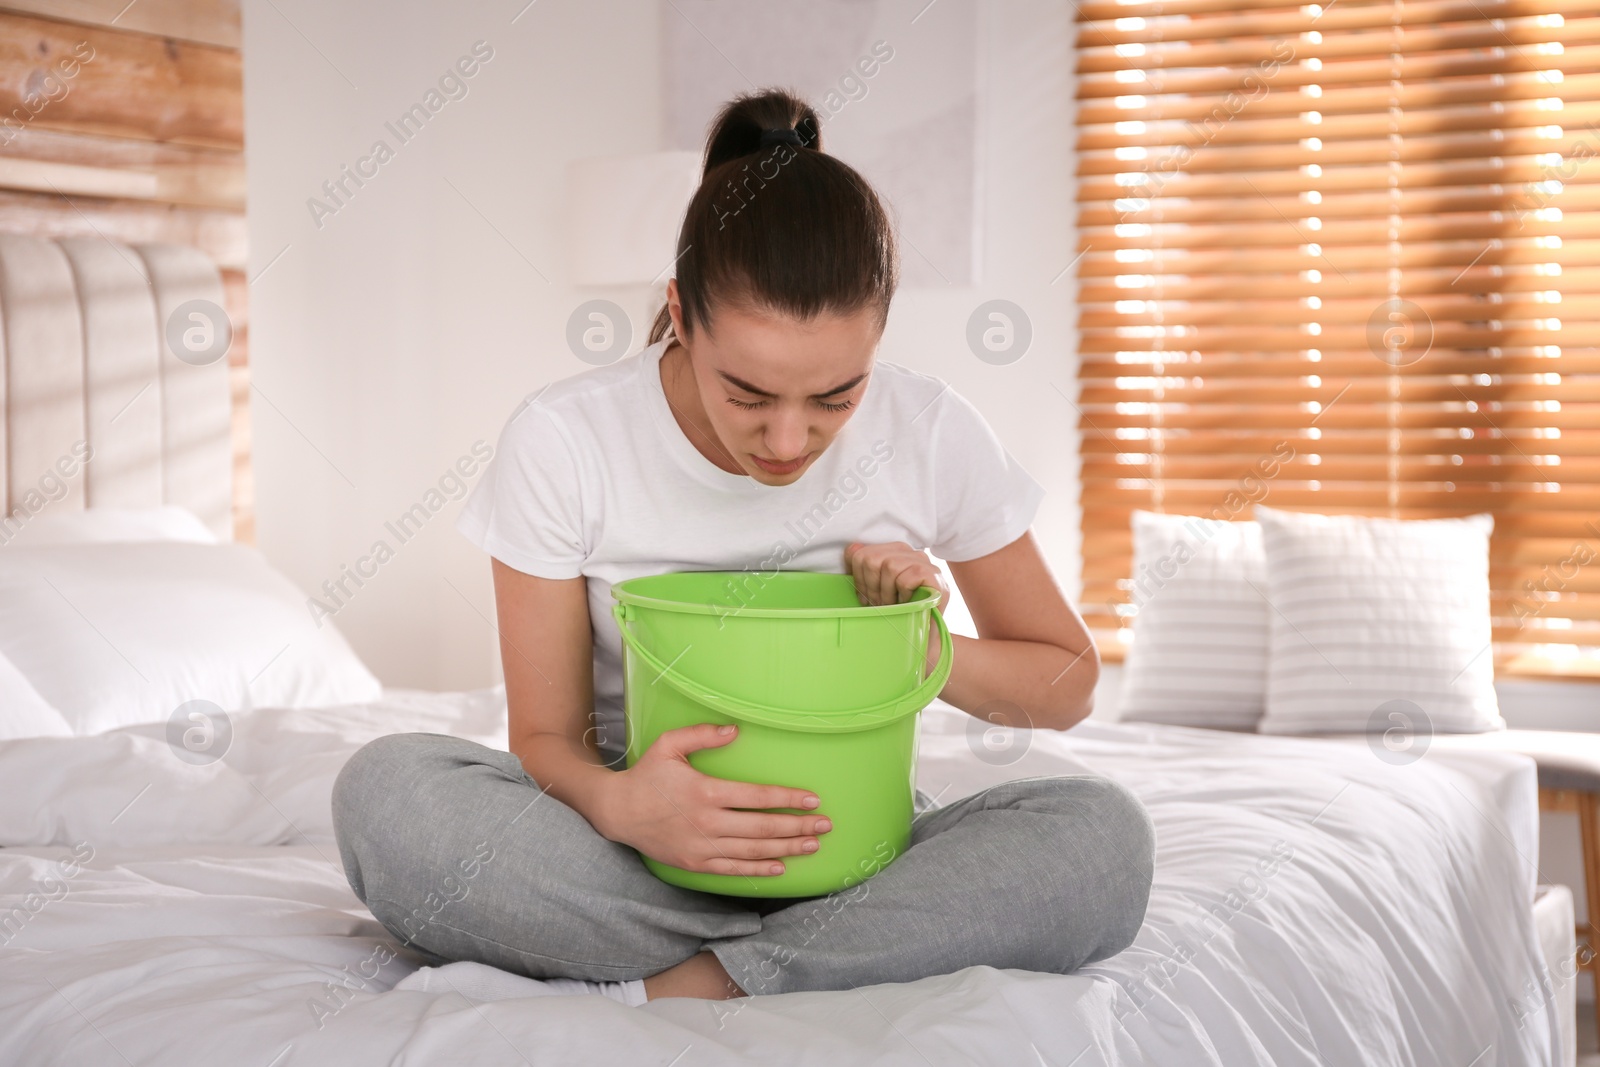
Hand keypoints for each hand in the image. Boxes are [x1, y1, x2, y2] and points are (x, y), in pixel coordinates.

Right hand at [599, 723, 833, 876]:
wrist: (618, 812)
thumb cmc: (647, 775)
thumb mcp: (669, 745)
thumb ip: (702, 735)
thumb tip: (735, 730)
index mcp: (705, 791)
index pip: (758, 797)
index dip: (788, 799)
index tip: (813, 800)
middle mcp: (708, 822)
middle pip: (763, 827)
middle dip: (798, 826)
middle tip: (825, 825)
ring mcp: (702, 846)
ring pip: (753, 851)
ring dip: (787, 848)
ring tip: (812, 845)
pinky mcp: (695, 864)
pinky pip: (733, 870)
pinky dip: (759, 870)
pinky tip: (780, 866)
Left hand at [844, 541, 950, 613]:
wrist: (925, 635)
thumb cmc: (900, 611)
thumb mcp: (877, 590)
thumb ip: (865, 570)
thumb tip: (851, 551)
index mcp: (893, 551)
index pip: (862, 552)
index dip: (857, 577)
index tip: (863, 597)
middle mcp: (909, 552)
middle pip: (872, 558)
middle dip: (870, 586)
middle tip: (876, 604)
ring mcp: (923, 562)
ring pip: (890, 566)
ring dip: (886, 593)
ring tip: (891, 605)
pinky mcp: (933, 575)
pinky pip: (906, 579)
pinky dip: (902, 595)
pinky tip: (907, 603)